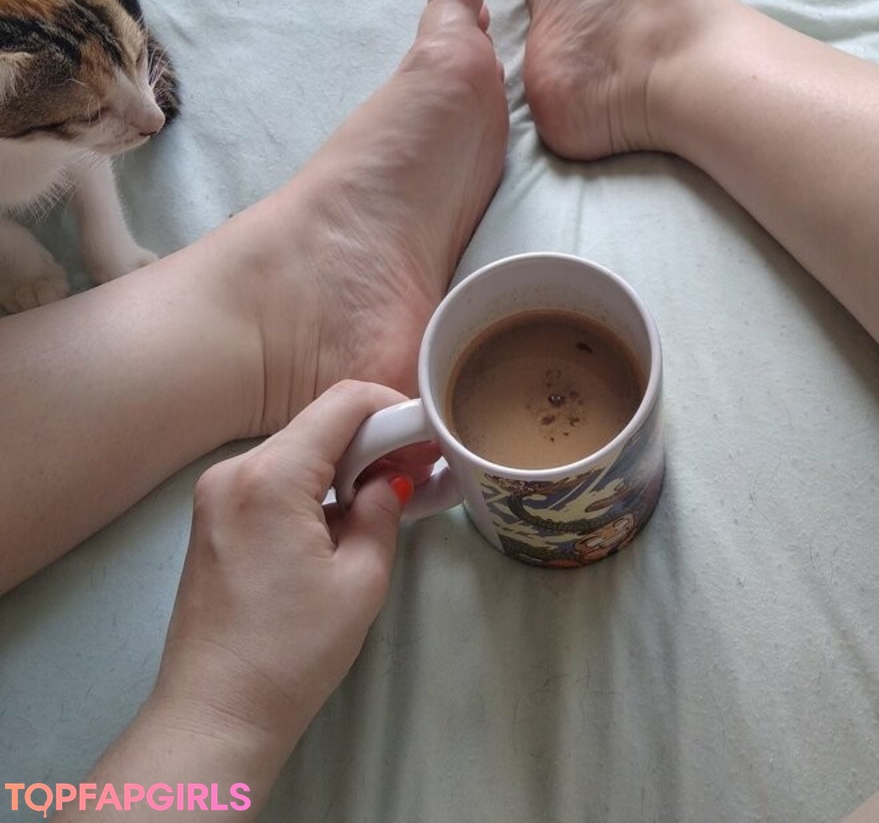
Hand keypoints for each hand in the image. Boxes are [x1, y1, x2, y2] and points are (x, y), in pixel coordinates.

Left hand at [150, 380, 420, 763]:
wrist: (213, 714)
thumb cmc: (291, 653)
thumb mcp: (360, 581)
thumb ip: (382, 512)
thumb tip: (390, 479)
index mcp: (271, 475)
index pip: (344, 402)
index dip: (394, 409)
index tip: (427, 440)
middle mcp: (235, 469)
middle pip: (318, 424)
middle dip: (373, 440)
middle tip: (418, 472)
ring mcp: (216, 493)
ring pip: (297, 451)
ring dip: (343, 465)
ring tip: (386, 501)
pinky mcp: (212, 519)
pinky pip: (272, 480)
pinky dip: (312, 487)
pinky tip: (341, 522)